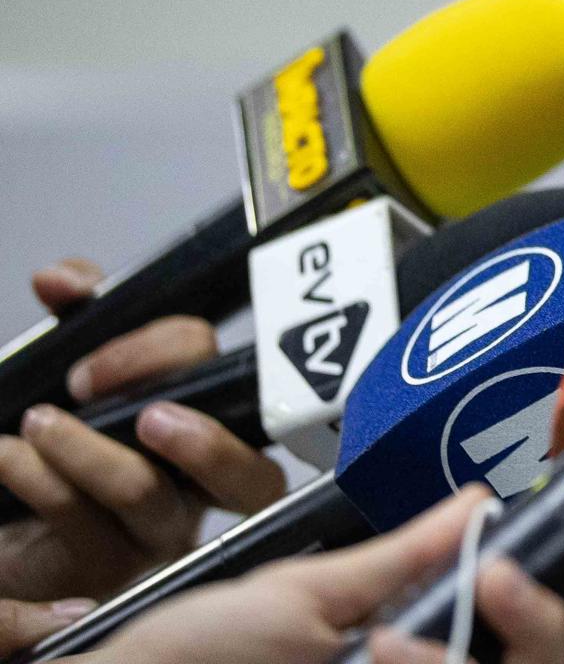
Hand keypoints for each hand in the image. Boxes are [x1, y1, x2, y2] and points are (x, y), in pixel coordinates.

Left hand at [0, 257, 286, 637]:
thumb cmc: (59, 445)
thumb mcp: (79, 371)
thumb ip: (84, 318)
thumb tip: (63, 279)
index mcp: (206, 426)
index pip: (229, 383)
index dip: (171, 362)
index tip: (96, 363)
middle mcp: (196, 486)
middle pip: (253, 475)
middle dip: (206, 443)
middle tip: (145, 415)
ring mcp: (156, 533)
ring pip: (149, 495)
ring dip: (88, 452)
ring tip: (39, 423)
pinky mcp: (104, 569)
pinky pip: (81, 524)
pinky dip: (39, 480)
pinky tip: (6, 456)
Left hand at [90, 486, 563, 663]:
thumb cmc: (185, 661)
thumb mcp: (300, 595)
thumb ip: (403, 559)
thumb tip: (483, 500)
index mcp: (419, 646)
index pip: (533, 627)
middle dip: (557, 619)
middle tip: (512, 580)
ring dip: (481, 649)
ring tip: (397, 640)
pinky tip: (385, 659)